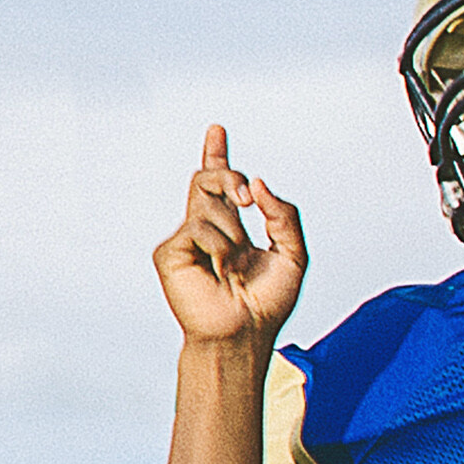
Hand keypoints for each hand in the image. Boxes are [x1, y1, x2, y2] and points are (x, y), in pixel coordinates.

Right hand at [153, 124, 307, 348]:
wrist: (244, 332)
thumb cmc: (267, 302)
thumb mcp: (294, 253)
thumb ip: (284, 215)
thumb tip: (257, 185)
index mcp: (231, 226)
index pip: (221, 184)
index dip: (216, 155)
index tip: (216, 130)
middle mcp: (205, 228)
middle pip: (208, 178)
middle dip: (228, 176)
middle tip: (247, 199)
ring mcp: (185, 240)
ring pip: (207, 202)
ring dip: (233, 231)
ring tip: (235, 263)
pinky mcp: (170, 253)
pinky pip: (198, 228)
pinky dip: (219, 246)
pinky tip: (220, 268)